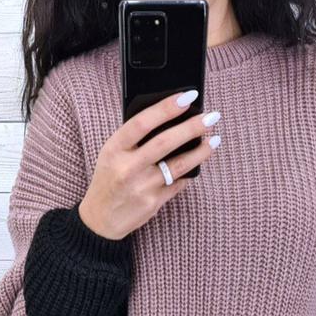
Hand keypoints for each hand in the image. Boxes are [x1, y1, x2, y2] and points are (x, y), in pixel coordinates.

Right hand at [78, 90, 221, 239]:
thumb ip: (134, 138)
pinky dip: (188, 172)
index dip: (166, 108)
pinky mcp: (152, 203)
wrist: (100, 219)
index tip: (188, 97)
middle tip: (211, 116)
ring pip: (178, 165)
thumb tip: (171, 117)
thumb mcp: (111, 154)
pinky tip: (196, 163)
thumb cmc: (109, 179)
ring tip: (214, 139)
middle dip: (192, 127)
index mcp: (113, 150)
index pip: (141, 123)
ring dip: (200, 151)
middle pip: (165, 142)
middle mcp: (127, 168)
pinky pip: (178, 184)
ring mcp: (141, 188)